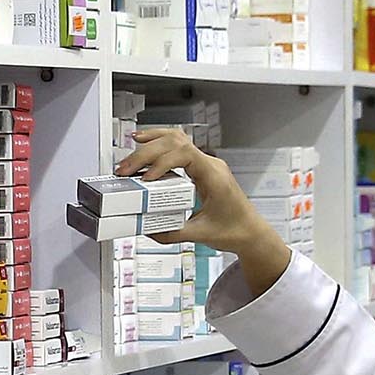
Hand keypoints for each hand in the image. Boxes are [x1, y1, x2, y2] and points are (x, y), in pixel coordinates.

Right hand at [114, 128, 291, 294]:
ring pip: (177, 139)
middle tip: (125, 169)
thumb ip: (171, 233)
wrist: (250, 231)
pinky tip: (145, 143)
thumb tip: (146, 228)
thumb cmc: (234, 229)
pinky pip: (179, 147)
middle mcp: (210, 164)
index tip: (145, 179)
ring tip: (131, 148)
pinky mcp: (200, 168)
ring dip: (153, 142)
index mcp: (214, 176)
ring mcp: (206, 164)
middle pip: (176, 142)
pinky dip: (160, 143)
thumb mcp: (199, 235)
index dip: (161, 162)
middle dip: (147, 152)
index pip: (185, 154)